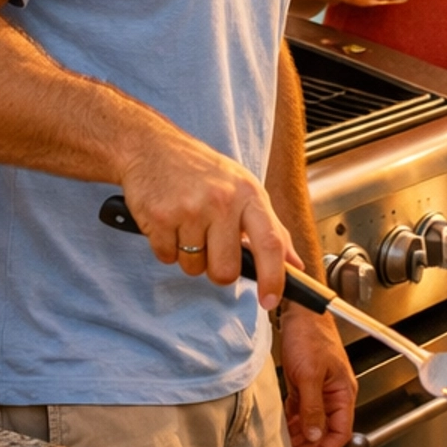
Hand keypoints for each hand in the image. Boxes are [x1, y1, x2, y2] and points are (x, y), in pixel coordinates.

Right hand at [118, 124, 302, 311]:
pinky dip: (166, 248)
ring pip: (193, 267)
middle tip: (211, 246)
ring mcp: (190, 209)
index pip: (270, 244)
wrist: (153, 147)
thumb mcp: (245, 189)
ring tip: (188, 225)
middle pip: (226, 270)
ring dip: (189, 256)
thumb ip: (272, 228)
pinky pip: (166, 257)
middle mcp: (222, 201)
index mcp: (249, 195)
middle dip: (217, 269)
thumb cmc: (202, 170)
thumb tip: (293, 263)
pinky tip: (169, 223)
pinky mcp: (160, 217)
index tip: (270, 300)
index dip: (273, 278)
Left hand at [278, 307, 356, 446]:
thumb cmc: (311, 334)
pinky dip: (295, 421)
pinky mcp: (306, 382)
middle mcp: (334, 392)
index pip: (341, 431)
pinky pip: (303, 409)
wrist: (300, 312)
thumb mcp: (309, 375)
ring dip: (302, 436)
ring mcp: (320, 388)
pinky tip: (286, 429)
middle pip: (326, 429)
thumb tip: (314, 435)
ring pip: (313, 421)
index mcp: (343, 391)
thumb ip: (312, 407)